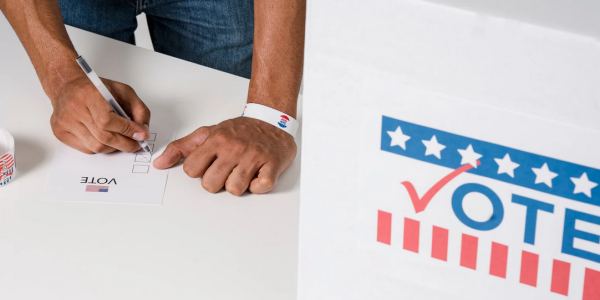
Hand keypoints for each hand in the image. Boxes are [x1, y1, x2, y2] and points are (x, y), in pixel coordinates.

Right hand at [50, 76, 150, 153]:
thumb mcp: (123, 91)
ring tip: (121, 141)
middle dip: (125, 144)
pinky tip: (105, 139)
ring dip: (114, 148)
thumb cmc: (96, 89)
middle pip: (103, 137)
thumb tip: (143, 132)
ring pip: (96, 146)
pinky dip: (100, 148)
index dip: (127, 131)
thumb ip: (138, 109)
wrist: (67, 86)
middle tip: (136, 145)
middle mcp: (74, 109)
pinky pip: (86, 149)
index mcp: (89, 95)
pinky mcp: (60, 132)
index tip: (141, 136)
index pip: (108, 121)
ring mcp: (65, 122)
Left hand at [153, 117, 296, 194]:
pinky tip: (257, 174)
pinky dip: (258, 186)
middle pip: (210, 185)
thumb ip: (182, 148)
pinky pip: (259, 188)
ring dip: (239, 184)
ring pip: (234, 189)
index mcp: (216, 140)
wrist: (272, 120)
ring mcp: (254, 157)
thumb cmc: (240, 130)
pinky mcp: (272, 165)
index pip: (192, 170)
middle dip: (217, 181)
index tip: (211, 164)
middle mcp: (234, 148)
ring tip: (243, 171)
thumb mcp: (208, 133)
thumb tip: (159, 163)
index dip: (200, 171)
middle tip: (228, 169)